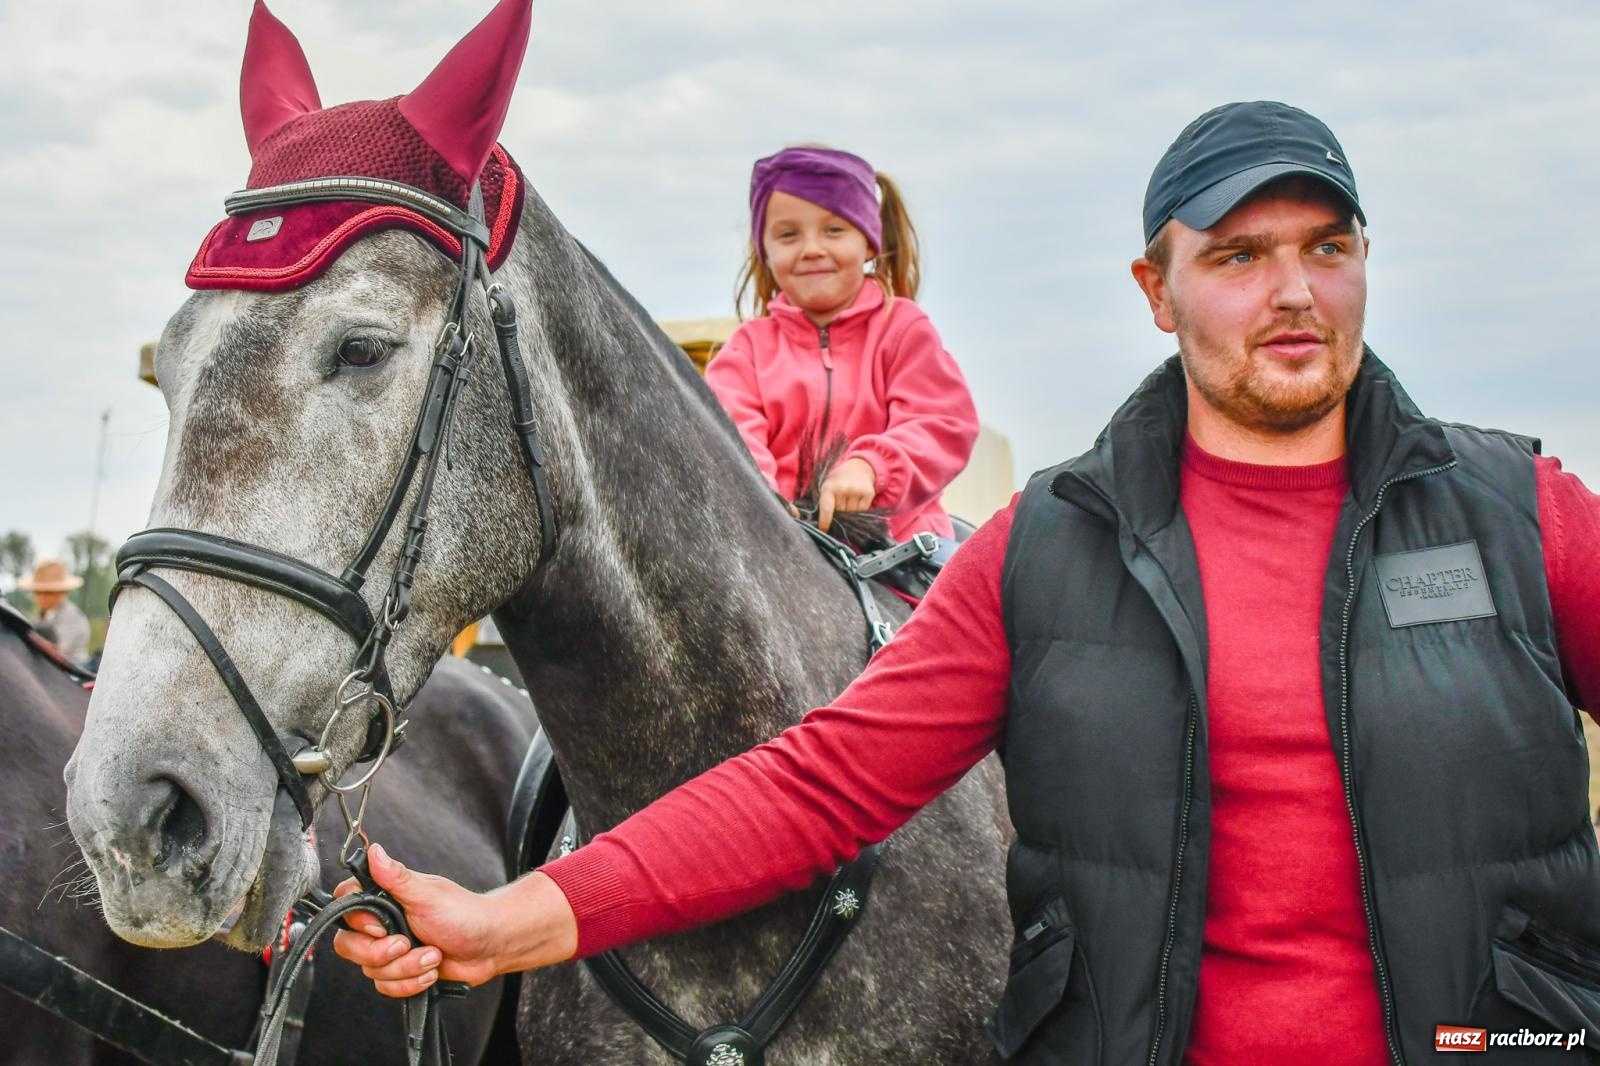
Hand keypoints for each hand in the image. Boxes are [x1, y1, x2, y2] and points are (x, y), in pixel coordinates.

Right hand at [330, 843, 576, 997]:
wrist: (491, 945)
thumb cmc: (465, 914)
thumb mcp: (428, 895)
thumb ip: (396, 878)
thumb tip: (374, 851)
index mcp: (385, 898)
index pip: (345, 907)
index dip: (357, 922)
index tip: (380, 926)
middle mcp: (383, 923)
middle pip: (349, 946)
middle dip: (381, 953)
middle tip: (408, 943)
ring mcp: (390, 950)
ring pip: (370, 971)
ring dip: (405, 968)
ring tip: (432, 956)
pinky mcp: (400, 972)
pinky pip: (386, 987)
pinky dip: (410, 984)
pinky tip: (431, 971)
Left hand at [818, 458, 875, 532]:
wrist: (858, 467)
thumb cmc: (838, 481)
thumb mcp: (825, 488)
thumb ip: (822, 504)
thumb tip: (817, 522)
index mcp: (829, 486)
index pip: (826, 509)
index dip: (825, 521)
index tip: (824, 529)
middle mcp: (844, 487)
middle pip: (840, 513)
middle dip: (838, 513)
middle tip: (839, 505)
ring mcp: (857, 490)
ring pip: (852, 514)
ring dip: (849, 512)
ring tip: (848, 500)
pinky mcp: (868, 493)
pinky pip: (862, 511)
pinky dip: (859, 510)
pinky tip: (856, 501)